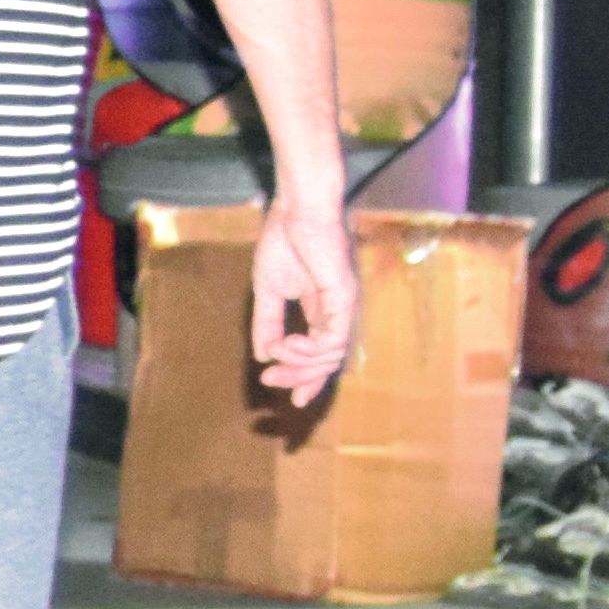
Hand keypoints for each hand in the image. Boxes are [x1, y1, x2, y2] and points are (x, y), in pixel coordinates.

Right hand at [249, 197, 359, 405]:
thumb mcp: (267, 292)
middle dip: (298, 377)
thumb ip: (267, 324)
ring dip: (300, 363)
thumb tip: (263, 356)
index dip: (305, 379)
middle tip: (269, 382)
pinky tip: (288, 343)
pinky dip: (310, 348)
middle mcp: (337, 313)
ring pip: (331, 356)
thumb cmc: (283, 241)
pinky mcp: (345, 299)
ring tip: (278, 352)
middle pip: (326, 362)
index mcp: (320, 310)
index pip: (320, 355)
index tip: (286, 398)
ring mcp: (343, 307)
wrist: (295, 210)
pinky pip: (333, 339)